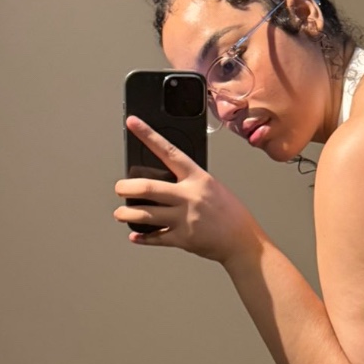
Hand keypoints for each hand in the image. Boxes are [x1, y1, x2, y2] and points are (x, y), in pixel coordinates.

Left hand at [114, 117, 262, 265]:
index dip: (148, 135)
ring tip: (120, 212)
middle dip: (125, 187)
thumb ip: (189, 182)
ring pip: (144, 214)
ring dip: (126, 213)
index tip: (133, 123)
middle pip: (147, 187)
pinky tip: (137, 235)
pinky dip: (142, 237)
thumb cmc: (230, 214)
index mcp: (198, 178)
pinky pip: (154, 237)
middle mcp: (189, 196)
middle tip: (120, 188)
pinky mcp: (182, 238)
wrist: (243, 240)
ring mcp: (185, 218)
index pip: (169, 152)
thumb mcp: (212, 187)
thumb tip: (164, 181)